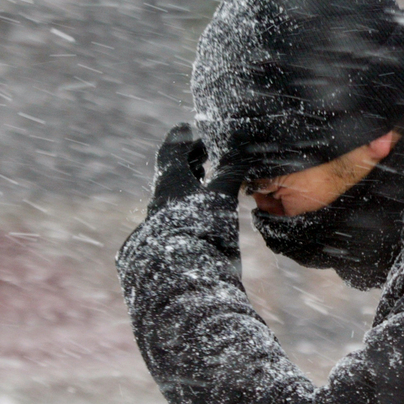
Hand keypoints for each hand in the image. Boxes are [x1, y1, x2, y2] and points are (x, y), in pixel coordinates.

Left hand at [123, 123, 240, 265]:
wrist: (182, 275)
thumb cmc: (202, 230)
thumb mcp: (221, 197)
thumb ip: (231, 172)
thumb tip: (242, 147)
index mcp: (171, 182)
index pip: (171, 151)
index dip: (180, 138)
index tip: (187, 128)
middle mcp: (162, 198)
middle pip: (173, 171)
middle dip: (189, 159)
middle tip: (205, 151)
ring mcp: (162, 219)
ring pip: (175, 191)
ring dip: (190, 181)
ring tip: (207, 176)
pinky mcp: (167, 236)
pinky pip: (177, 208)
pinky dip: (190, 199)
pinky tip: (203, 208)